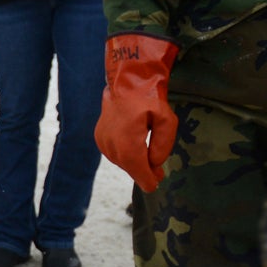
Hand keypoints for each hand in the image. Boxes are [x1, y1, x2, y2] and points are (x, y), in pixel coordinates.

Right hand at [95, 34, 179, 191]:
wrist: (126, 81)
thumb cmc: (150, 98)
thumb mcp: (167, 120)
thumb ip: (162, 145)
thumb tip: (154, 163)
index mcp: (127, 141)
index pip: (137, 169)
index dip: (147, 180)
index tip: (155, 186)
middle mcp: (111, 144)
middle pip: (129, 167)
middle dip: (143, 172)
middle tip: (158, 174)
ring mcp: (102, 141)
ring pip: (121, 161)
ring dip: (134, 163)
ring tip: (149, 161)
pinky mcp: (99, 137)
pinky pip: (114, 154)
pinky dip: (125, 155)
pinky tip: (135, 148)